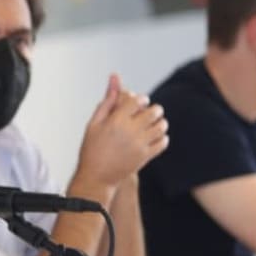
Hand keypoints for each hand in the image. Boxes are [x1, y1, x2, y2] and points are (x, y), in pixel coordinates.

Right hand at [74, 74, 167, 194]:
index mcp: (115, 121)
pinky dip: (162, 137)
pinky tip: (153, 138)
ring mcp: (139, 145)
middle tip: (148, 113)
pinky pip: (163, 142)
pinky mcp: (145, 156)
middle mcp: (129, 131)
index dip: (140, 99)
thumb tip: (115, 78)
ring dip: (159, 122)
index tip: (138, 103)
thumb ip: (107, 100)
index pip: (138, 100)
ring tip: (151, 125)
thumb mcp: (94, 122)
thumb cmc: (92, 148)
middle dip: (153, 109)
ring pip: (162, 126)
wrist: (96, 177)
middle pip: (154, 111)